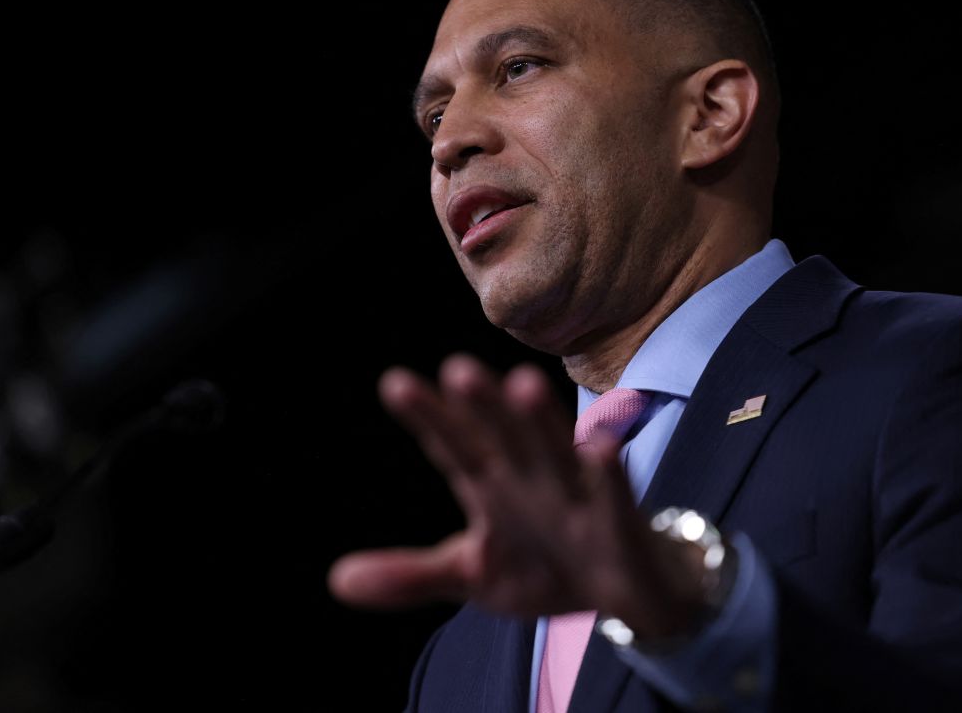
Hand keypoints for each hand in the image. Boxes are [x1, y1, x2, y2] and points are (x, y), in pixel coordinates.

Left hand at [327, 354, 711, 636]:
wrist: (625, 590)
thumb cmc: (542, 566)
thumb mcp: (470, 574)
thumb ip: (409, 574)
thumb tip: (336, 580)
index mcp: (489, 482)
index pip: (453, 444)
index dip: (428, 416)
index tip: (395, 384)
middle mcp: (528, 475)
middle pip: (501, 435)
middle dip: (481, 406)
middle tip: (458, 371)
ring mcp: (573, 493)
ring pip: (554, 450)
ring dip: (539, 420)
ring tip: (523, 384)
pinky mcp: (617, 520)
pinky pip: (611, 494)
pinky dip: (606, 472)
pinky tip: (599, 446)